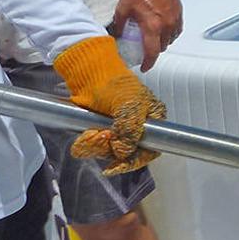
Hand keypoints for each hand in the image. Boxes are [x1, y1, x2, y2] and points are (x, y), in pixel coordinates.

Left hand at [53, 36, 166, 175]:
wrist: (87, 75)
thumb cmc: (114, 84)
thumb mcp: (129, 106)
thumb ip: (131, 131)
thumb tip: (124, 153)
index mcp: (152, 120)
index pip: (150, 150)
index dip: (135, 160)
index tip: (118, 164)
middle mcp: (136, 128)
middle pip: (125, 155)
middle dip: (109, 150)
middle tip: (101, 136)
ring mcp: (116, 131)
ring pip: (106, 153)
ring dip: (95, 145)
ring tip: (91, 131)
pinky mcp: (99, 132)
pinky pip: (92, 148)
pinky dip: (86, 144)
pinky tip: (86, 133)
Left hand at [110, 0, 181, 71]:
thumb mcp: (123, 9)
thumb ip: (119, 25)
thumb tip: (116, 36)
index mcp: (152, 26)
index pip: (152, 52)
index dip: (148, 63)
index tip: (144, 68)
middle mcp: (166, 26)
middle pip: (161, 48)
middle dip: (153, 52)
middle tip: (144, 50)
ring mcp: (174, 20)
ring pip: (170, 40)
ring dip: (162, 42)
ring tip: (153, 39)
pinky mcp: (179, 13)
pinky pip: (176, 30)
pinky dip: (170, 34)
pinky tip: (163, 30)